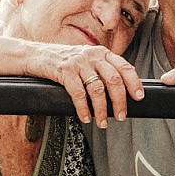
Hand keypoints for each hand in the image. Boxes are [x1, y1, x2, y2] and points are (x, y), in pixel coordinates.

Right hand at [25, 43, 142, 126]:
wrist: (35, 55)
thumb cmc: (64, 62)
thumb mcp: (87, 60)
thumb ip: (102, 70)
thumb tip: (121, 92)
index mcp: (102, 53)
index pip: (124, 67)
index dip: (134, 83)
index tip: (139, 98)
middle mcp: (92, 56)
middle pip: (114, 80)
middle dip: (120, 101)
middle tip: (121, 116)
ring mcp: (78, 62)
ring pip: (97, 89)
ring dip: (102, 110)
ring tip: (103, 122)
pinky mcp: (64, 71)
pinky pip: (78, 93)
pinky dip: (83, 109)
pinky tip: (86, 117)